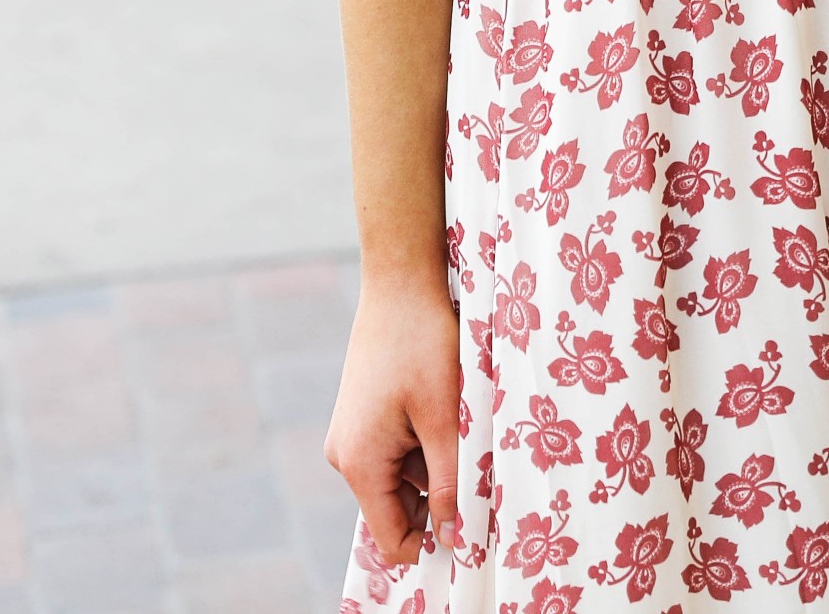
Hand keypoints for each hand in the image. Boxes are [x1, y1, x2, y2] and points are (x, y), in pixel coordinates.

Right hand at [322, 275, 461, 568]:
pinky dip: (430, 444)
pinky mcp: (365, 419)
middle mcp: (347, 456)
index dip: (432, 544)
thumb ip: (451, 482)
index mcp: (359, 463)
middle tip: (482, 469)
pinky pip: (401, 452)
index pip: (392, 538)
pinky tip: (451, 412)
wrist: (400, 285)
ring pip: (406, 478)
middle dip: (442, 499)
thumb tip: (455, 537)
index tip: (475, 529)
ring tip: (465, 427)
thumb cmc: (422, 344)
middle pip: (399, 509)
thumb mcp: (446, 419)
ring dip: (440, 465)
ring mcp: (353, 436)